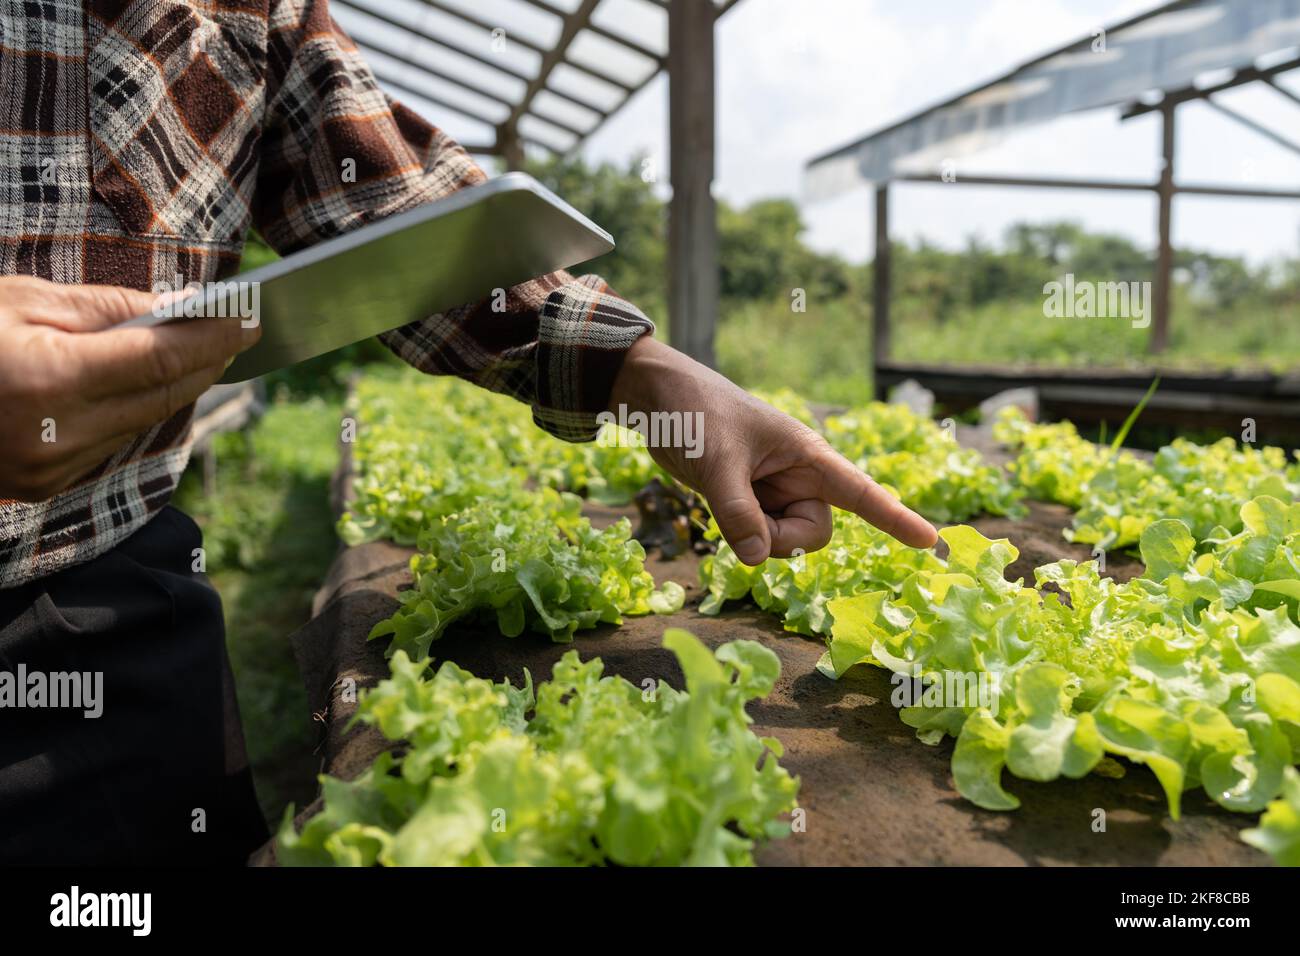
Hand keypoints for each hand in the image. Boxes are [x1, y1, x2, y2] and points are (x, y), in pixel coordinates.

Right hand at [0, 276, 260, 501]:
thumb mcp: (19, 302)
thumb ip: (106, 310)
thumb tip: (177, 309)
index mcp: (49, 382)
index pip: (162, 360)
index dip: (215, 337)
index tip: (251, 314)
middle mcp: (56, 436)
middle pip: (164, 397)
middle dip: (209, 361)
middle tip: (243, 329)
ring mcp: (49, 470)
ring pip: (143, 423)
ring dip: (180, 387)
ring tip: (211, 349)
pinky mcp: (42, 486)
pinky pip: (112, 442)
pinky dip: (140, 410)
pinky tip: (157, 384)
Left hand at [609, 336, 937, 564]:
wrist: (657, 397)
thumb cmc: (695, 412)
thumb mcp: (715, 461)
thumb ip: (737, 513)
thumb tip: (759, 559)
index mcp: (807, 455)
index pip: (862, 492)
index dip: (896, 518)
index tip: (932, 541)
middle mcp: (798, 477)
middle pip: (814, 533)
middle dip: (780, 538)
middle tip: (740, 514)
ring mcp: (774, 492)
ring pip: (782, 540)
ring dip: (753, 535)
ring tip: (722, 495)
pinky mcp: (750, 503)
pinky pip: (756, 536)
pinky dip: (740, 534)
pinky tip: (716, 503)